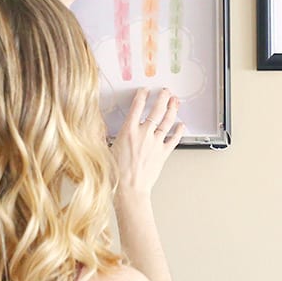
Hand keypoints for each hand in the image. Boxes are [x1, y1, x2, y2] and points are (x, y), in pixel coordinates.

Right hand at [112, 88, 185, 206]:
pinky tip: (181, 125)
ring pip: (167, 121)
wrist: (129, 190)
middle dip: (162, 98)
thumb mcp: (106, 149)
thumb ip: (108, 136)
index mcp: (128, 131)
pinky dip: (179, 131)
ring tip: (175, 102)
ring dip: (172, 109)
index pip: (137, 106)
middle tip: (165, 91)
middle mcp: (143, 134)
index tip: (144, 90)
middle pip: (156, 110)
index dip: (142, 95)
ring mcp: (155, 143)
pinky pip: (174, 139)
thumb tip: (99, 127)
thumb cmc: (116, 174)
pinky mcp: (163, 153)